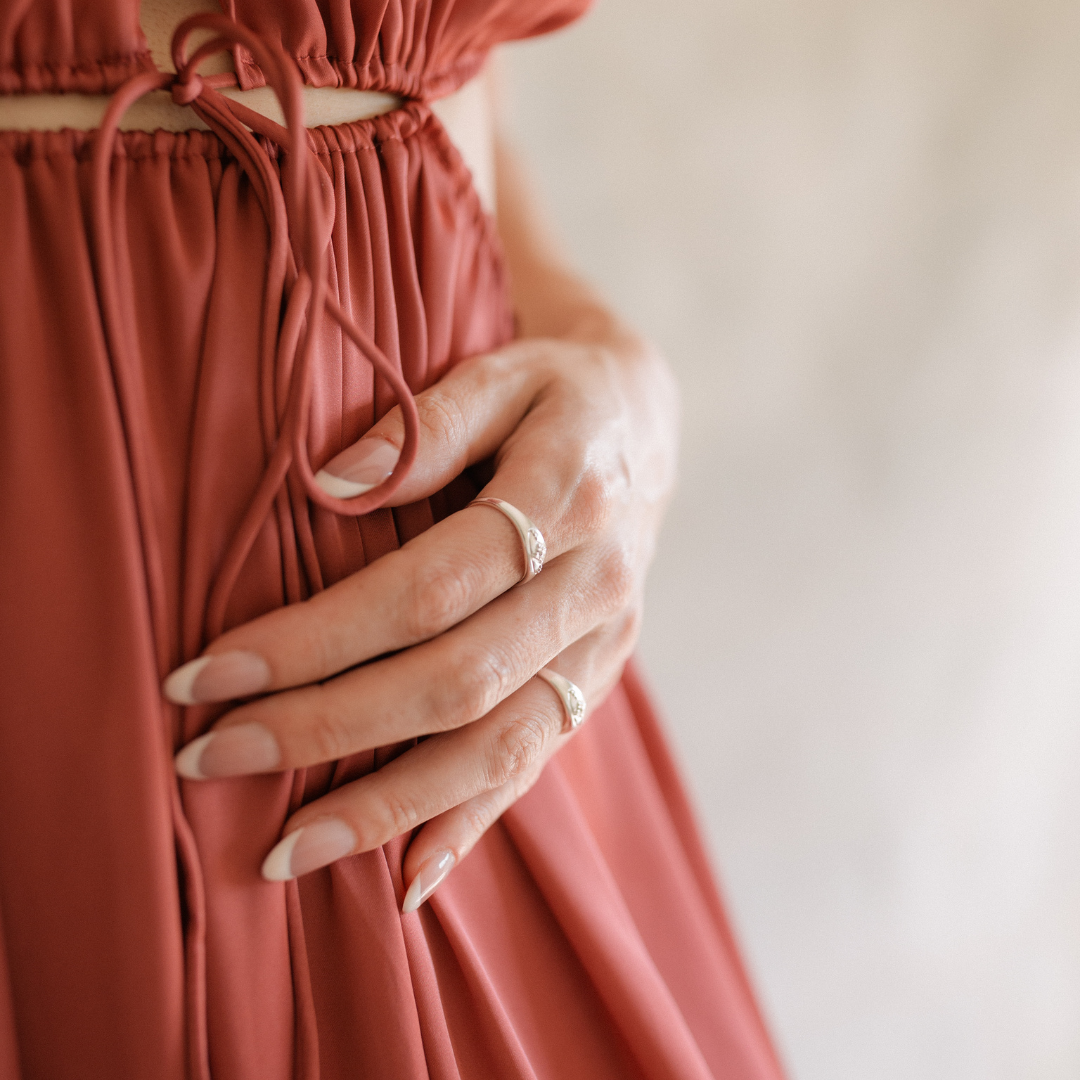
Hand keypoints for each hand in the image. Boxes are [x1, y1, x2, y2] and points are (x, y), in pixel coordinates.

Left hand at [165, 316, 678, 909]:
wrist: (644, 427)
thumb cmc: (556, 393)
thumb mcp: (501, 373)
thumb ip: (425, 426)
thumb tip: (331, 485)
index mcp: (567, 497)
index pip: (427, 587)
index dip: (317, 638)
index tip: (208, 673)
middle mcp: (594, 584)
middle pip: (454, 680)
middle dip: (326, 728)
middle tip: (212, 757)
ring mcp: (604, 643)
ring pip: (498, 744)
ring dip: (389, 806)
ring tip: (284, 852)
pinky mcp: (599, 679)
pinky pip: (539, 763)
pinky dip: (472, 824)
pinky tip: (405, 879)